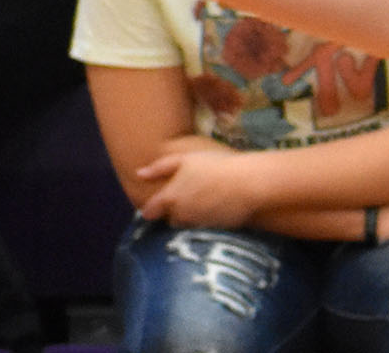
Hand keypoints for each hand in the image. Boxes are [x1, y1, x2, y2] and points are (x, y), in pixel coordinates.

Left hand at [136, 148, 263, 227]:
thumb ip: (160, 167)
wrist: (250, 182)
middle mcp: (180, 214)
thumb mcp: (185, 159)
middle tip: (191, 196)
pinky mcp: (214, 230)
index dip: (152, 207)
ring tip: (207, 201)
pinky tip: (220, 206)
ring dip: (192, 216)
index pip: (150, 211)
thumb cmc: (217, 166)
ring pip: (188, 224)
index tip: (158, 203)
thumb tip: (138, 174)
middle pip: (170, 219)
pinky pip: (205, 228)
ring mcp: (198, 224)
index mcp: (170, 197)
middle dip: (176, 212)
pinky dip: (208, 220)